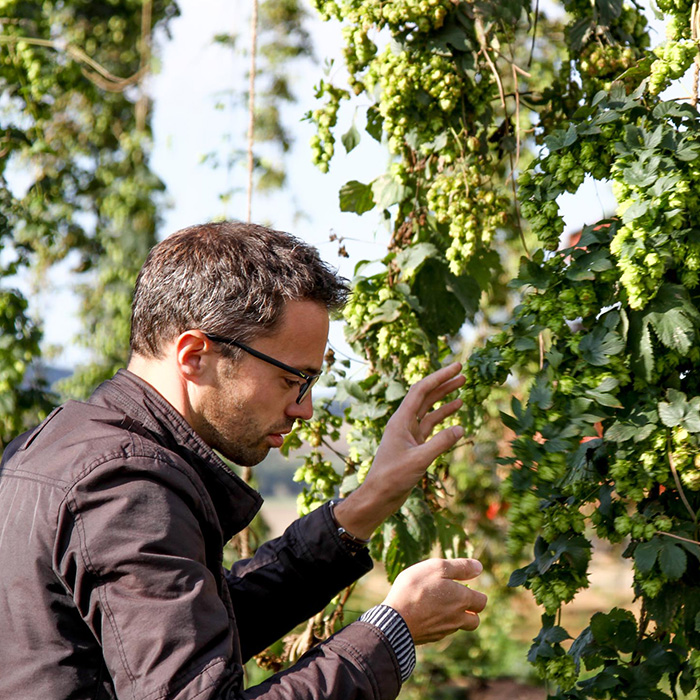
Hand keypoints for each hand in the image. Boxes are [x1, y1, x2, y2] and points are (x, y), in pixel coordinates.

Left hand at [334, 362, 464, 537]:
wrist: (379, 495)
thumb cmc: (393, 478)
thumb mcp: (419, 460)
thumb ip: (441, 444)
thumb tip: (461, 428)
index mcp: (401, 420)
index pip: (421, 390)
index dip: (439, 377)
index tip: (456, 367)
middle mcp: (404, 422)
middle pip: (425, 395)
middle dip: (443, 383)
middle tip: (462, 371)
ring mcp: (409, 432)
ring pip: (429, 409)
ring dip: (445, 397)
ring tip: (462, 387)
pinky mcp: (414, 444)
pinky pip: (430, 424)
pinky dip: (443, 416)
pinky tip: (456, 411)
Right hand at [382, 558, 486, 643]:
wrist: (395, 619)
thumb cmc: (416, 588)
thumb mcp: (437, 568)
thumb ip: (460, 567)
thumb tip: (479, 566)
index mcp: (462, 600)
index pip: (482, 601)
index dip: (476, 594)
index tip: (463, 586)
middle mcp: (457, 618)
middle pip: (475, 620)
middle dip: (470, 611)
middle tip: (456, 599)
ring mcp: (444, 630)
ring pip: (458, 626)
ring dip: (455, 618)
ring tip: (439, 605)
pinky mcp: (430, 637)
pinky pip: (441, 631)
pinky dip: (439, 623)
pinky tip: (425, 614)